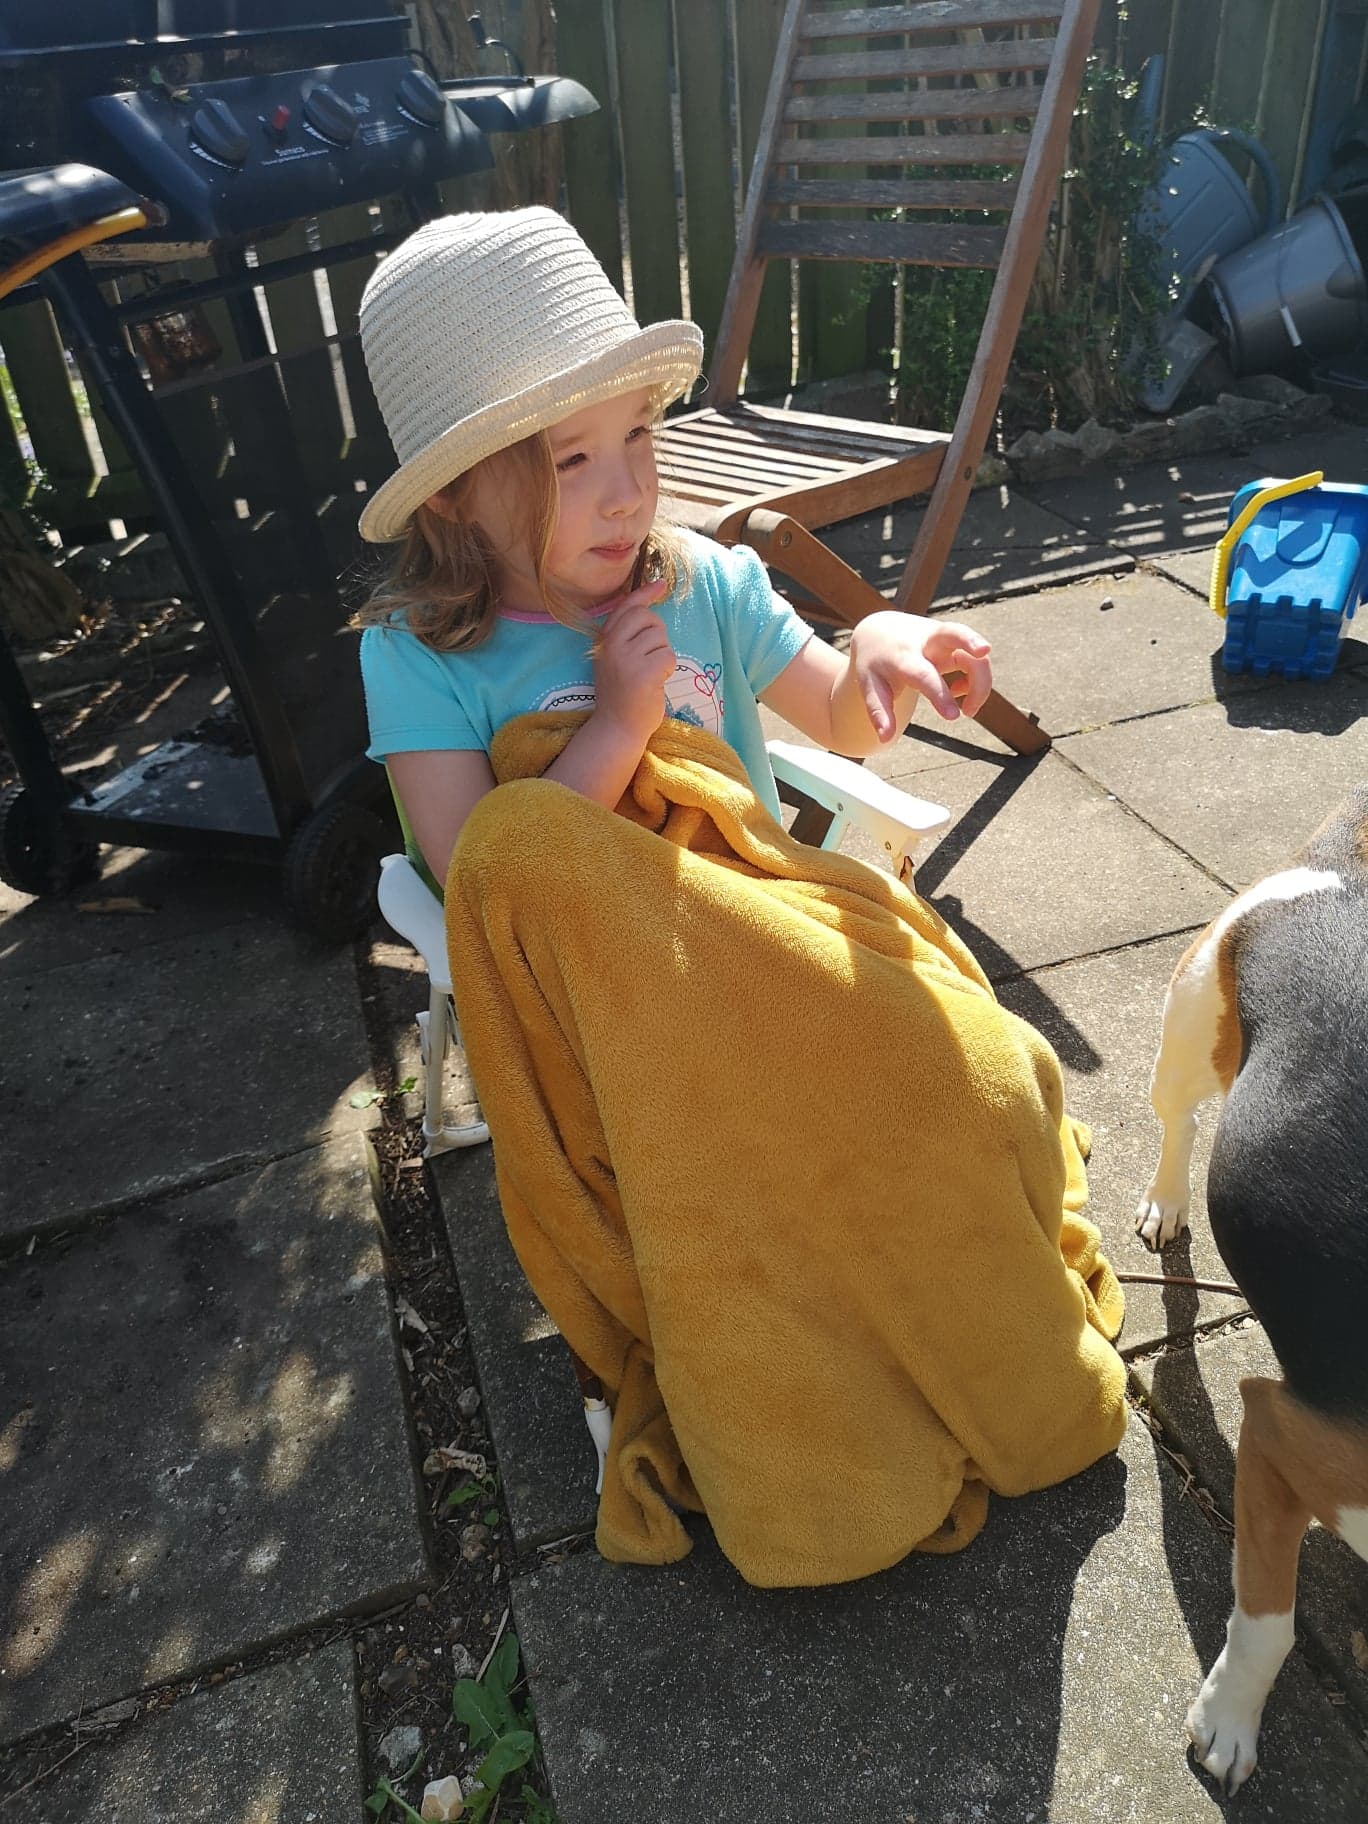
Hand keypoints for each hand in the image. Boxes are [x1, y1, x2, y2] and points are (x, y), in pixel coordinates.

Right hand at [591, 578, 674, 745]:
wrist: (617, 727)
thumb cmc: (622, 693)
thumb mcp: (615, 659)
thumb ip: (625, 635)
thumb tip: (649, 604)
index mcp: (603, 640)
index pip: (627, 607)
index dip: (645, 594)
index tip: (661, 584)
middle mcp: (611, 646)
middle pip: (648, 618)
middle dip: (656, 634)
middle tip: (649, 658)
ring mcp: (626, 658)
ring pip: (661, 638)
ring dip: (661, 656)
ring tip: (648, 675)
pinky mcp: (644, 673)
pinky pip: (668, 656)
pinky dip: (667, 670)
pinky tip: (655, 683)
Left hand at [848, 613, 991, 741]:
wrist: (880, 633)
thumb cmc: (876, 665)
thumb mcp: (870, 687)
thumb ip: (878, 712)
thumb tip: (885, 738)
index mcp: (903, 657)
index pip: (924, 675)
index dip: (940, 695)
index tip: (954, 717)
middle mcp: (926, 641)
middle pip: (955, 632)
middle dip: (971, 640)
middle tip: (985, 650)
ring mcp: (944, 637)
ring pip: (975, 651)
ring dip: (982, 684)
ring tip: (968, 711)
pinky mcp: (956, 640)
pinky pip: (977, 658)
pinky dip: (975, 681)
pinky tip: (957, 692)